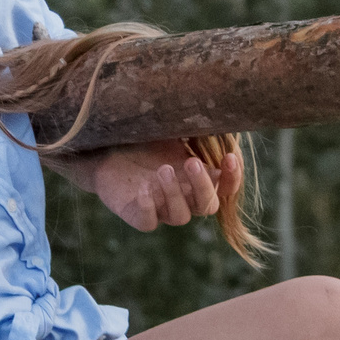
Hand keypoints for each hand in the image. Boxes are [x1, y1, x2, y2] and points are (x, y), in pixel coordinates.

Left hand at [87, 142, 242, 232]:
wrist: (107, 147)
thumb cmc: (146, 138)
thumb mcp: (173, 130)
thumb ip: (196, 130)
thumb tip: (219, 117)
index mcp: (197, 179)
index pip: (225, 188)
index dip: (232, 178)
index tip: (229, 158)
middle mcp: (183, 198)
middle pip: (207, 206)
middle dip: (203, 186)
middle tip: (191, 162)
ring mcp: (160, 208)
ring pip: (180, 216)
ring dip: (175, 194)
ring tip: (162, 170)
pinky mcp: (136, 214)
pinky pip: (148, 222)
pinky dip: (148, 207)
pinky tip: (143, 187)